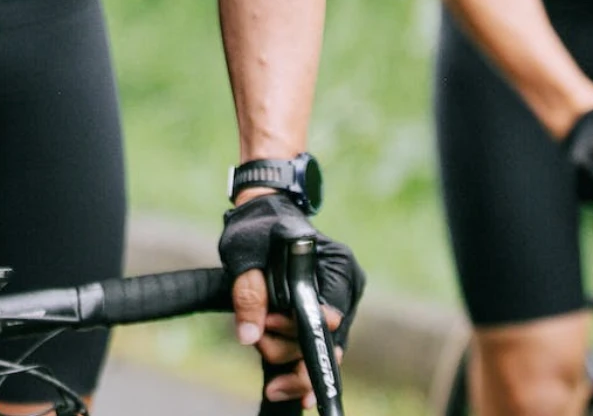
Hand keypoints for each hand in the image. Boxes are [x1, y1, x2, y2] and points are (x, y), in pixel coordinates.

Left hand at [219, 192, 366, 407]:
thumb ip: (248, 294)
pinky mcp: (326, 310)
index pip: (329, 318)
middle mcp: (347, 286)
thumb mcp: (245, 255)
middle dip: (291, 352)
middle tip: (259, 344)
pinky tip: (282, 381)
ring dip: (288, 354)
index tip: (287, 361)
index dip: (306, 342)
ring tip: (259, 341)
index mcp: (338, 266)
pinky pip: (315, 341)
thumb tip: (250, 337)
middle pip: (328, 340)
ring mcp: (340, 299)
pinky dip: (296, 358)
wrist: (263, 211)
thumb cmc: (256, 227)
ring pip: (320, 346)